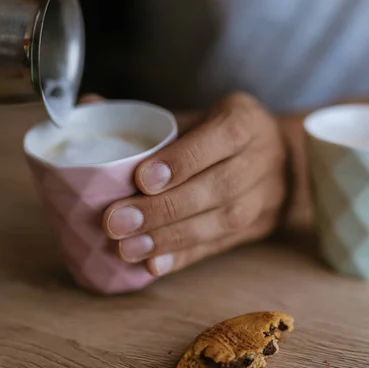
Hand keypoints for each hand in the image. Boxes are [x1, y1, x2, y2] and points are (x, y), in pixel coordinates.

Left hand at [102, 92, 289, 276]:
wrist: (282, 160)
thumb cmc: (222, 135)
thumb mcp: (197, 116)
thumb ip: (149, 120)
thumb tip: (87, 104)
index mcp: (245, 121)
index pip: (221, 138)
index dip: (183, 160)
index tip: (142, 178)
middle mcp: (262, 158)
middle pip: (220, 186)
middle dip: (166, 208)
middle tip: (118, 222)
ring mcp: (265, 197)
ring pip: (224, 220)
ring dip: (172, 237)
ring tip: (128, 248)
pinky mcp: (259, 227)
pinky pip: (222, 244)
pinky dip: (185, 256)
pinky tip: (153, 265)